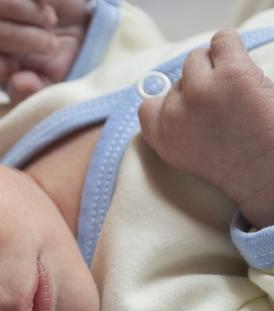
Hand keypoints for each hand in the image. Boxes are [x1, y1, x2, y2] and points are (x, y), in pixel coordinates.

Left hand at [0, 0, 90, 103]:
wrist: (95, 40)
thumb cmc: (67, 70)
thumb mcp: (53, 90)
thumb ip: (32, 94)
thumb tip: (16, 83)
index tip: (16, 70)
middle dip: (22, 40)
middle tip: (52, 46)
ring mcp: (9, 9)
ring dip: (25, 13)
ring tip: (50, 22)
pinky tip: (50, 4)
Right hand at [139, 29, 273, 227]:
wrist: (267, 172)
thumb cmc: (237, 166)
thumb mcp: (186, 156)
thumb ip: (171, 130)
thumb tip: (172, 101)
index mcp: (161, 137)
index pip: (148, 106)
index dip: (171, 102)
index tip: (189, 108)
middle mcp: (175, 114)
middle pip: (177, 81)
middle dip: (198, 88)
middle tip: (224, 106)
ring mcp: (201, 91)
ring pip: (197, 59)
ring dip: (214, 67)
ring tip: (235, 87)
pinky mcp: (231, 74)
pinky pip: (222, 40)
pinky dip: (230, 46)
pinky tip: (240, 65)